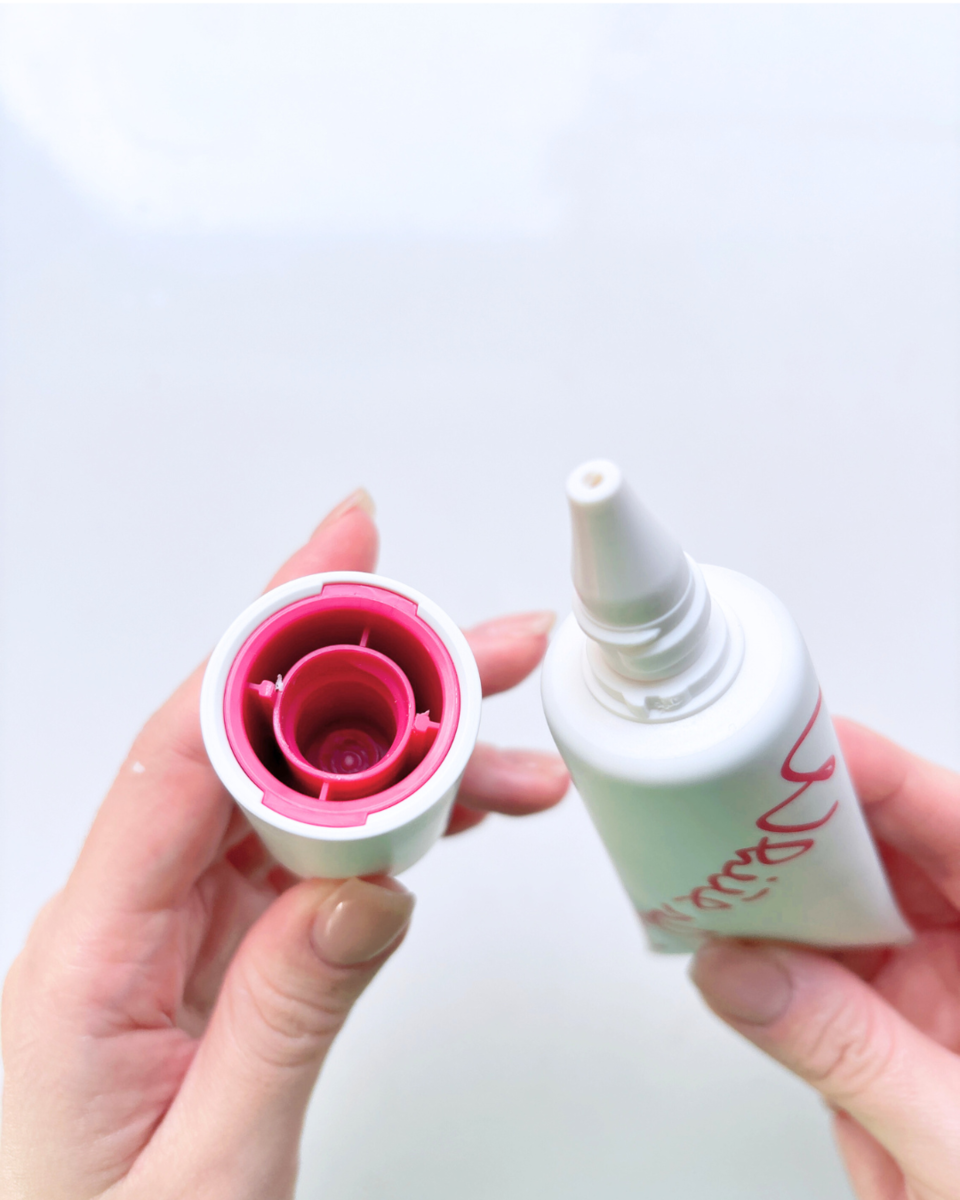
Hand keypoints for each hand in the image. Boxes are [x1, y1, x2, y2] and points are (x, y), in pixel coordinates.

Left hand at [0, 490, 569, 1199]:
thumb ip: (287, 1017)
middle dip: (378, 683)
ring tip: (508, 762)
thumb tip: (375, 888)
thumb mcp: (206, 1172)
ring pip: (299, 803)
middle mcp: (126, 916)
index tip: (344, 567)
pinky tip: (451, 819)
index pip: (190, 752)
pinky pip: (305, 862)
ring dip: (408, 770)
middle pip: (259, 753)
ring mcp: (172, 931)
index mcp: (91, 951)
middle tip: (484, 650)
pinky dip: (385, 834)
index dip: (272, 638)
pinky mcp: (212, 953)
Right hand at [691, 718, 959, 1198]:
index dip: (887, 779)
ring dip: (782, 890)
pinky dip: (768, 953)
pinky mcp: (887, 1031)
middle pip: (896, 853)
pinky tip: (729, 938)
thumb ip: (852, 1055)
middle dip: (815, 824)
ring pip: (847, 904)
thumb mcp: (959, 1145)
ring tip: (718, 867)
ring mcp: (935, 994)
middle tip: (737, 803)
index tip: (808, 752)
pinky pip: (817, 968)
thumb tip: (742, 971)